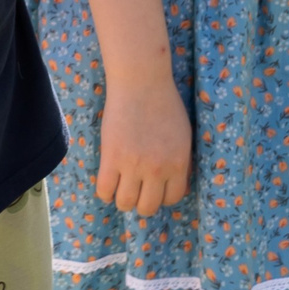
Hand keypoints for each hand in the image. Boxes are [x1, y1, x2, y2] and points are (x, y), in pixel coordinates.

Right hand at [95, 75, 190, 215]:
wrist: (141, 83)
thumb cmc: (164, 104)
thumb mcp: (184, 136)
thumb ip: (180, 162)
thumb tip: (174, 183)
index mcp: (179, 164)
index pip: (172, 199)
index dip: (162, 196)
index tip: (154, 188)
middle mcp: (158, 170)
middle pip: (148, 207)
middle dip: (142, 202)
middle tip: (136, 190)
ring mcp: (133, 165)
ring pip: (125, 203)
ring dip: (123, 199)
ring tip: (120, 187)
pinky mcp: (111, 157)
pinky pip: (105, 190)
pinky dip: (105, 192)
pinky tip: (108, 181)